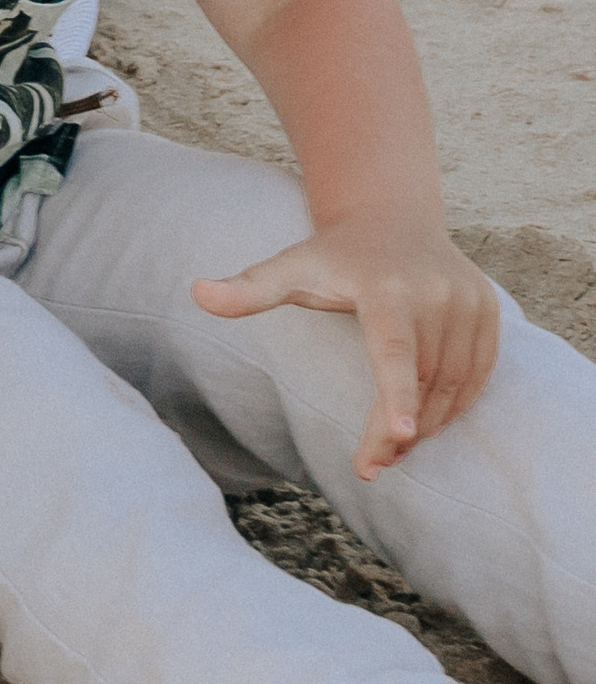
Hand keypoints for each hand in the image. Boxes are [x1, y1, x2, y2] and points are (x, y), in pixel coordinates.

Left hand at [191, 216, 500, 479]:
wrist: (389, 218)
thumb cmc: (331, 255)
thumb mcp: (289, 268)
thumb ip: (248, 288)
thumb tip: (194, 293)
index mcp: (386, 289)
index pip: (395, 350)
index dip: (396, 395)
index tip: (400, 437)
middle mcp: (436, 294)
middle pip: (421, 381)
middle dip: (398, 431)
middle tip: (372, 466)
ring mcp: (469, 303)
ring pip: (452, 386)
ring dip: (427, 425)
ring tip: (392, 450)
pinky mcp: (489, 314)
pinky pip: (476, 375)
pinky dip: (452, 405)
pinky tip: (424, 421)